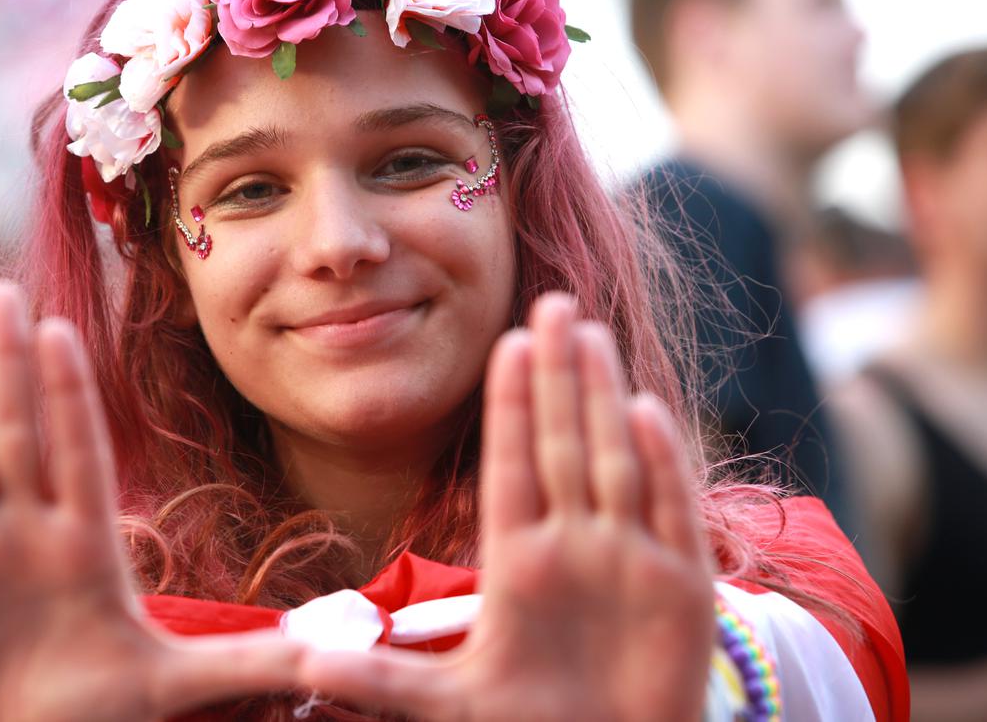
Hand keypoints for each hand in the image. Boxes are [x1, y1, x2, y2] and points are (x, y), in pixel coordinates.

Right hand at [0, 280, 303, 721]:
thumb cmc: (96, 714)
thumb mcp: (179, 685)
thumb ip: (251, 663)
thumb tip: (337, 652)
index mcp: (87, 547)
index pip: (80, 453)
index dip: (69, 394)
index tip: (66, 329)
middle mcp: (26, 533)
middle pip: (17, 434)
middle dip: (10, 364)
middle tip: (3, 290)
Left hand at [299, 293, 714, 720]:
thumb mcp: (451, 707)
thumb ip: (385, 681)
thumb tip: (305, 662)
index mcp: (519, 562)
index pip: (513, 465)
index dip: (511, 405)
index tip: (504, 342)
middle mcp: (576, 546)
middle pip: (563, 444)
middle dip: (556, 375)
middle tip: (549, 303)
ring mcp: (630, 560)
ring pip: (613, 460)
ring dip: (601, 397)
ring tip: (586, 334)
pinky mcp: (681, 588)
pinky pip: (669, 513)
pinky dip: (662, 465)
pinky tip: (645, 409)